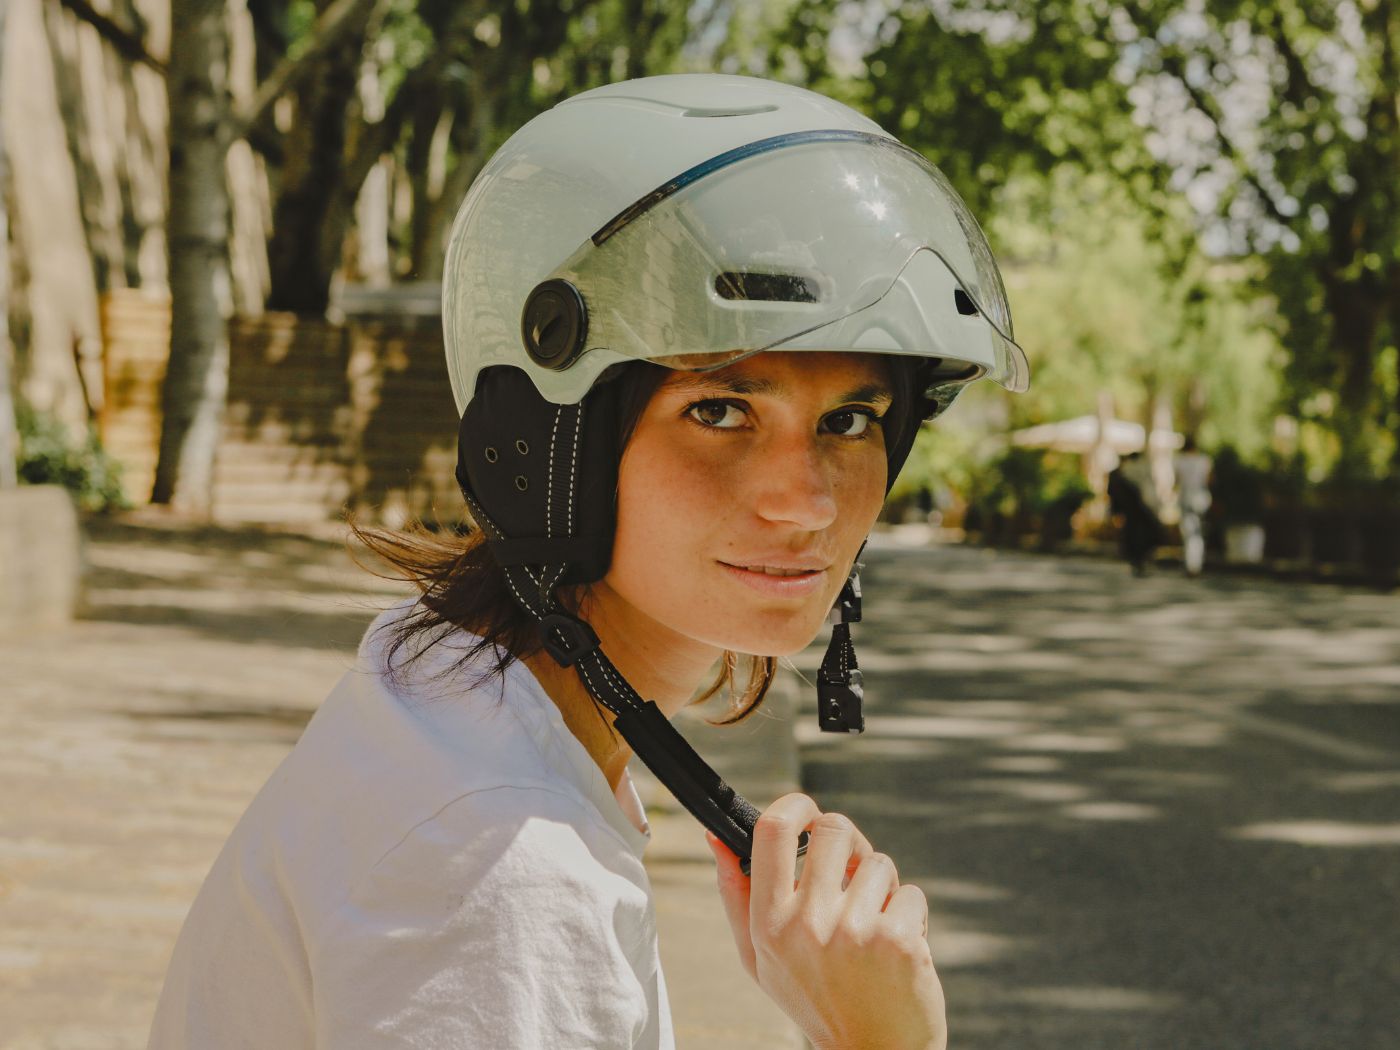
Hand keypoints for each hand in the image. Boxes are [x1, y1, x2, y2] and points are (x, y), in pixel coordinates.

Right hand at [706, 793, 945, 1049]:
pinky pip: (911, 893)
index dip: (794, 805)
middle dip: (850, 844)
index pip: (773, 831)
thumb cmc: (813, 997)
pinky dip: (910, 914)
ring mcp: (856, 931)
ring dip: (882, 886)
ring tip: (875, 926)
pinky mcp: (900, 940)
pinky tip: (899, 949)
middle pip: (835, 829)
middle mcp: (809, 924)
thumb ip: (736, 895)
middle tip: (853, 871)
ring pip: (879, 861)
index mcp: (769, 923)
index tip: (806, 810)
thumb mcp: (759, 957)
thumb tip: (716, 837)